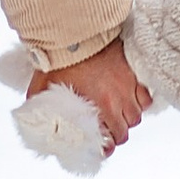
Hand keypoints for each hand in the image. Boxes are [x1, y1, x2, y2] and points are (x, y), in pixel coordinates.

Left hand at [26, 37, 150, 154]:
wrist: (76, 30)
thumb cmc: (60, 57)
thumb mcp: (43, 87)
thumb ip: (40, 106)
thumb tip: (33, 118)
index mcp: (98, 108)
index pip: (110, 142)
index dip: (105, 148)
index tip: (101, 147)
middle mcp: (117, 101)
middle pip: (125, 131)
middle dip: (116, 134)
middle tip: (108, 131)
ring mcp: (128, 87)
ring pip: (137, 115)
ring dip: (128, 118)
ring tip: (118, 114)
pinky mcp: (134, 73)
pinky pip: (146, 96)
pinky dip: (140, 101)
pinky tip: (130, 99)